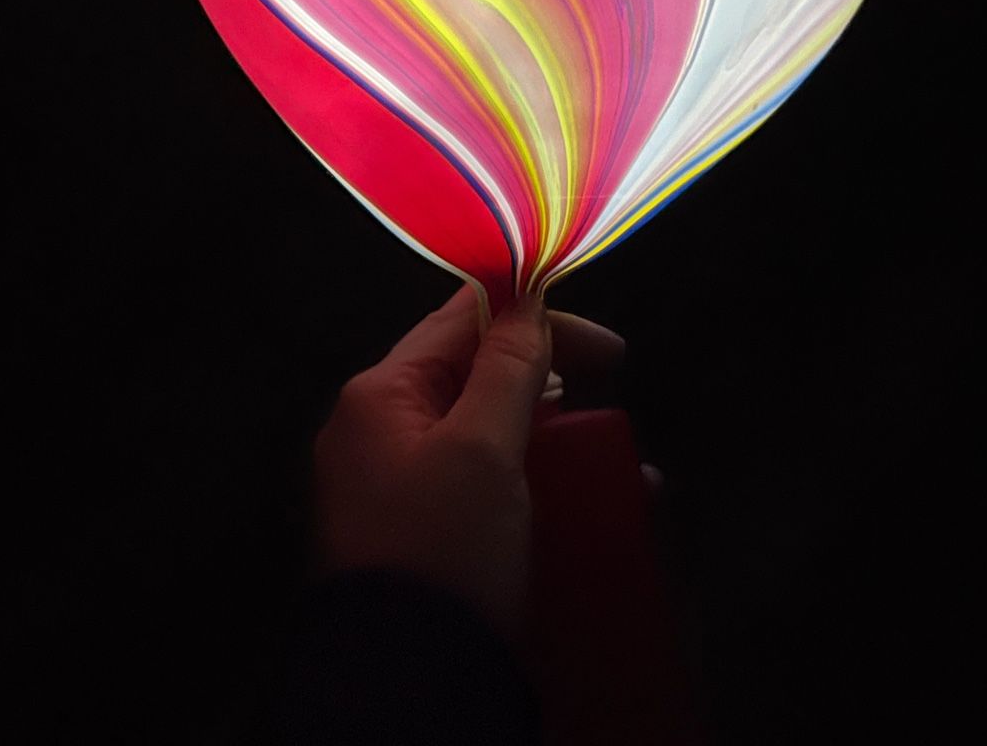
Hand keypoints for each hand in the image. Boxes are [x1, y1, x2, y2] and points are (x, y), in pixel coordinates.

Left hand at [311, 284, 624, 638]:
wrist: (404, 690)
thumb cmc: (442, 550)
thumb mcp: (483, 449)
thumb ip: (509, 367)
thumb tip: (527, 297)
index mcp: (379, 396)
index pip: (461, 322)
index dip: (535, 318)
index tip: (606, 347)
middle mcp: (376, 433)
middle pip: (472, 376)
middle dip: (548, 381)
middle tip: (609, 394)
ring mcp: (394, 489)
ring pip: (483, 434)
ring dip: (548, 435)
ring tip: (610, 459)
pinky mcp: (417, 539)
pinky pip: (482, 488)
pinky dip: (532, 484)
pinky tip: (583, 505)